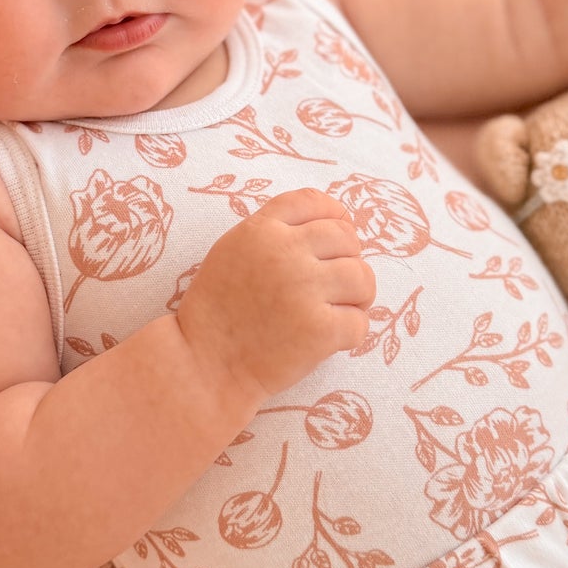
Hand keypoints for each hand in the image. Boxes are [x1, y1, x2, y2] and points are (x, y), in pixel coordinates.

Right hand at [176, 188, 376, 401]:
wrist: (204, 365)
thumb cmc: (219, 310)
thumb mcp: (232, 250)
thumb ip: (274, 230)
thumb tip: (336, 221)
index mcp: (261, 229)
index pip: (316, 202)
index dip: (335, 218)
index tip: (336, 240)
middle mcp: (284, 253)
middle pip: (347, 239)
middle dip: (348, 261)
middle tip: (334, 287)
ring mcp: (303, 290)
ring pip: (362, 278)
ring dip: (358, 296)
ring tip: (338, 310)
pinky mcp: (319, 329)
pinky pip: (360, 321)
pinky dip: (351, 332)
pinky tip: (330, 338)